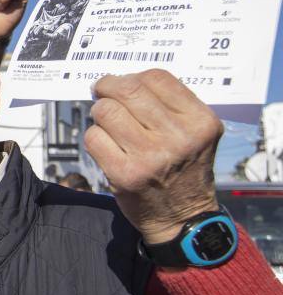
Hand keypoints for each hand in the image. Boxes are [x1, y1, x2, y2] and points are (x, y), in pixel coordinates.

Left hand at [85, 70, 221, 245]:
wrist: (182, 219)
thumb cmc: (183, 170)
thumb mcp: (195, 134)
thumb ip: (169, 106)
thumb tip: (123, 80)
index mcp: (199, 122)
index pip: (157, 78)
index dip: (132, 76)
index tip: (121, 83)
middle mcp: (178, 138)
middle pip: (128, 90)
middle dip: (107, 87)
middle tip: (101, 91)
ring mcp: (150, 157)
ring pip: (106, 111)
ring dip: (99, 112)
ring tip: (106, 121)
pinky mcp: (124, 174)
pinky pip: (93, 138)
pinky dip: (94, 136)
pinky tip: (105, 144)